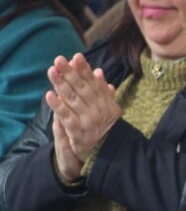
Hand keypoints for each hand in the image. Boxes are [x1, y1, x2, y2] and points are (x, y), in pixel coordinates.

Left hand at [45, 54, 119, 181]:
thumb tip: (99, 71)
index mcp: (106, 103)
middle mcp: (98, 110)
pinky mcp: (79, 132)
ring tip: (51, 71)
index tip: (76, 56)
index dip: (85, 69)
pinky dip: (58, 106)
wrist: (111, 154)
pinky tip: (50, 95)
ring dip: (61, 84)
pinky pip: (67, 117)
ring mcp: (89, 121)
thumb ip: (103, 91)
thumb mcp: (110, 109)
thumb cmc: (107, 129)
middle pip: (82, 88)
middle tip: (59, 60)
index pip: (94, 83)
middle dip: (70, 73)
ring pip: (73, 99)